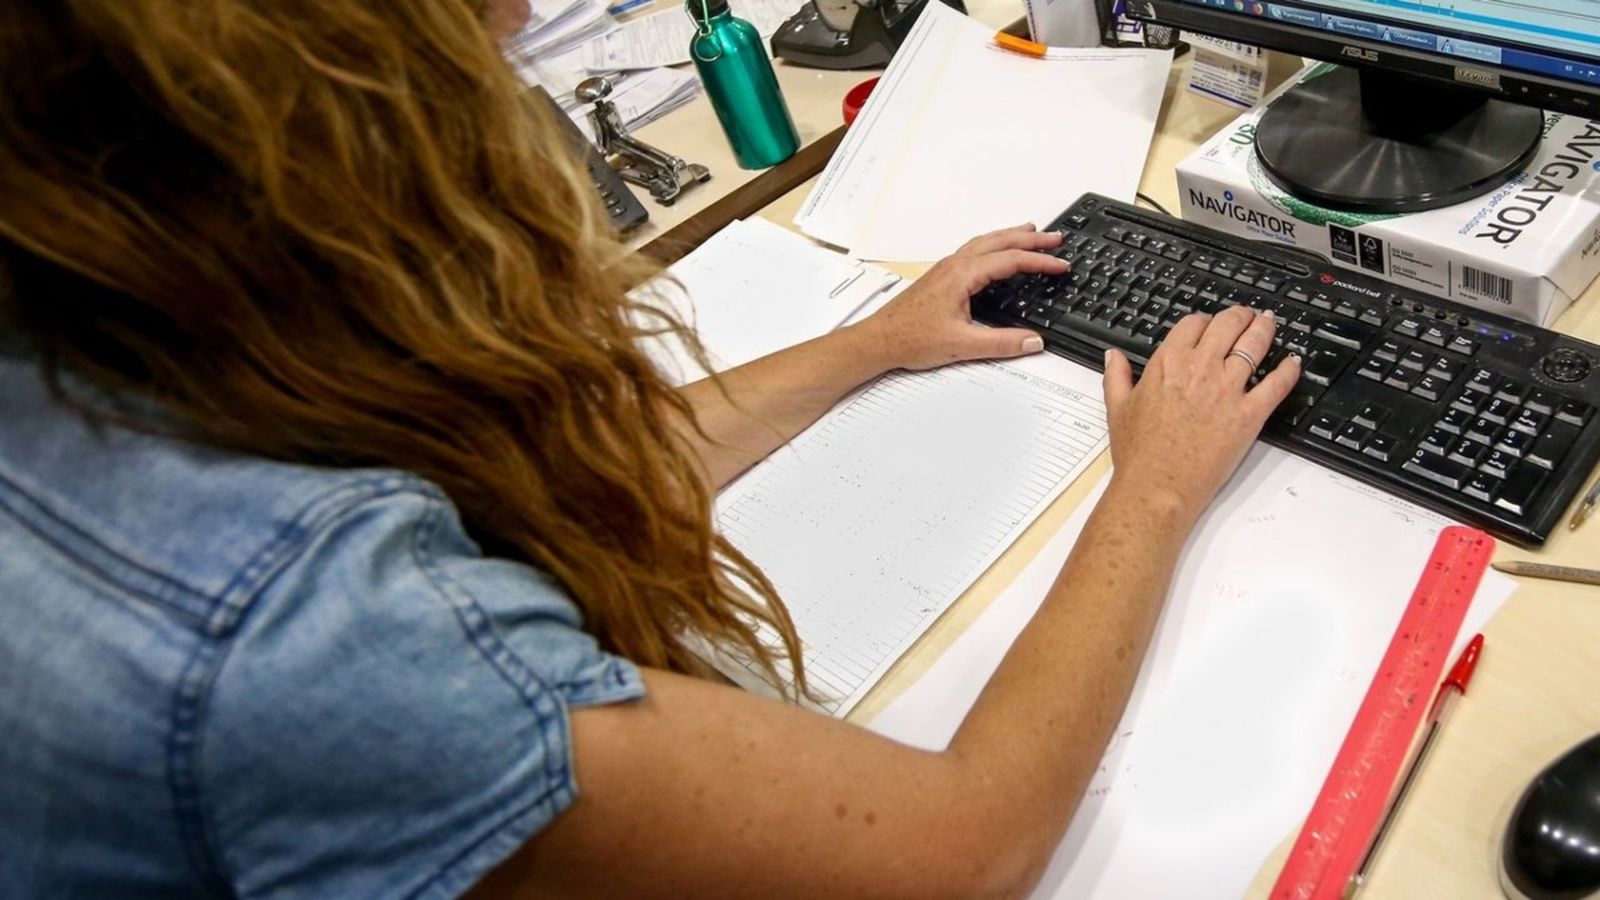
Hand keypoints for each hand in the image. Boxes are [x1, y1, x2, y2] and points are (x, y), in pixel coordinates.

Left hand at [851, 224, 1068, 371]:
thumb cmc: (910, 339)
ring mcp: (946, 269)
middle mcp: (954, 265)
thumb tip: (1033, 341)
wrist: (879, 340)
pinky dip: (994, 246)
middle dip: (1030, 238)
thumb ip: (1001, 343)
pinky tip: (997, 255)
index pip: (1010, 260)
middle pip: (999, 241)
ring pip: (985, 243)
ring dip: (1010, 237)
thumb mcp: (962, 344)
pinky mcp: (941, 277)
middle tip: (1055, 238)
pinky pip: (974, 251)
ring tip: (1031, 234)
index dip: (1039, 261)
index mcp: (962, 275)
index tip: (1061, 264)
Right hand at [1102, 307, 1301, 522]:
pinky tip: (1293, 362)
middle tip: (1246, 316)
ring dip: (1264, 329)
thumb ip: (1117, 376)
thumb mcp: (1118, 408)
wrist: (1157, 485)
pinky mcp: (1249, 414)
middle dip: (1240, 315)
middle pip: (1228, 324)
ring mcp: (1228, 390)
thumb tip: (1113, 356)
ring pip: (1255, 345)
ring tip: (1268, 324)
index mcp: (1168, 363)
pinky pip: (1277, 384)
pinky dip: (1289, 370)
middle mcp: (1201, 368)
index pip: (1193, 324)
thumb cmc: (1137, 452)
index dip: (1204, 321)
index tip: (1208, 325)